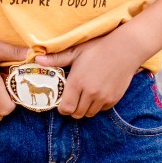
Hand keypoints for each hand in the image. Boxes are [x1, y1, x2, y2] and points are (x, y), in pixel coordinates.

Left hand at [36, 29, 152, 118]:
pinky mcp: (113, 98)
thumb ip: (56, 59)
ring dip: (85, 108)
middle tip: (73, 99)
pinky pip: (102, 109)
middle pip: (77, 114)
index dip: (62, 108)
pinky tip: (98, 93)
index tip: (63, 102)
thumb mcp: (76, 51)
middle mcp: (90, 92)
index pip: (65, 108)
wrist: (125, 49)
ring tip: (85, 96)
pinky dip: (98, 105)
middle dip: (73, 109)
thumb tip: (37, 60)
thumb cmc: (98, 48)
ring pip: (89, 113)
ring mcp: (103, 97)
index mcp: (77, 82)